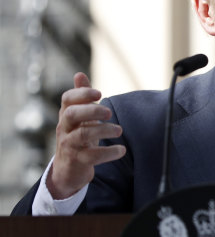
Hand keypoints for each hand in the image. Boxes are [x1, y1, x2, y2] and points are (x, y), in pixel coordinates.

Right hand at [48, 72, 125, 198]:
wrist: (68, 169)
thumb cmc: (78, 136)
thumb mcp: (80, 117)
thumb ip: (81, 97)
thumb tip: (79, 74)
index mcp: (66, 115)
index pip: (67, 99)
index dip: (81, 93)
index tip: (99, 93)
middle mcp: (65, 129)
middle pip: (71, 114)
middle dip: (91, 110)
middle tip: (109, 112)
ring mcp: (70, 145)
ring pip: (82, 135)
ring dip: (103, 130)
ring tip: (119, 131)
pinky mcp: (78, 161)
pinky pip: (92, 156)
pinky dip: (108, 153)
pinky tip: (122, 150)